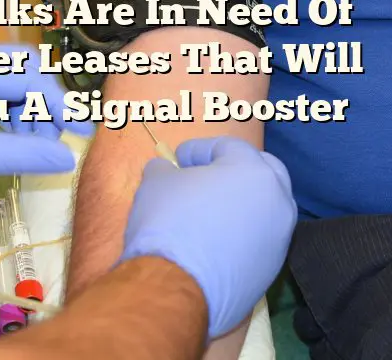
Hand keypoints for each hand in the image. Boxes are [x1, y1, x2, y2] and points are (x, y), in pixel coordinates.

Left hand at [0, 44, 92, 201]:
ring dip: (29, 115)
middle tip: (55, 138)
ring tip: (34, 148)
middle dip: (44, 104)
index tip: (81, 131)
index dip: (58, 103)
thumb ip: (20, 153)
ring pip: (11, 89)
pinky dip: (12, 122)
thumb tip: (66, 158)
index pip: (26, 75)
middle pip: (22, 74)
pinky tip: (15, 144)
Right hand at [121, 136, 296, 338]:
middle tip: (205, 174)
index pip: (229, 146)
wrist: (176, 287)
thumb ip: (166, 169)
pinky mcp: (270, 271)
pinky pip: (257, 239)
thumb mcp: (157, 181)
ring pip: (264, 208)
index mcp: (254, 171)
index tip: (178, 159)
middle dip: (235, 169)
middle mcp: (277, 202)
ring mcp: (278, 239)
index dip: (199, 148)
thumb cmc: (169, 220)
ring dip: (240, 202)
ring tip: (207, 209)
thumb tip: (165, 170)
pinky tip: (211, 239)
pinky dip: (239, 232)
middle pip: (263, 172)